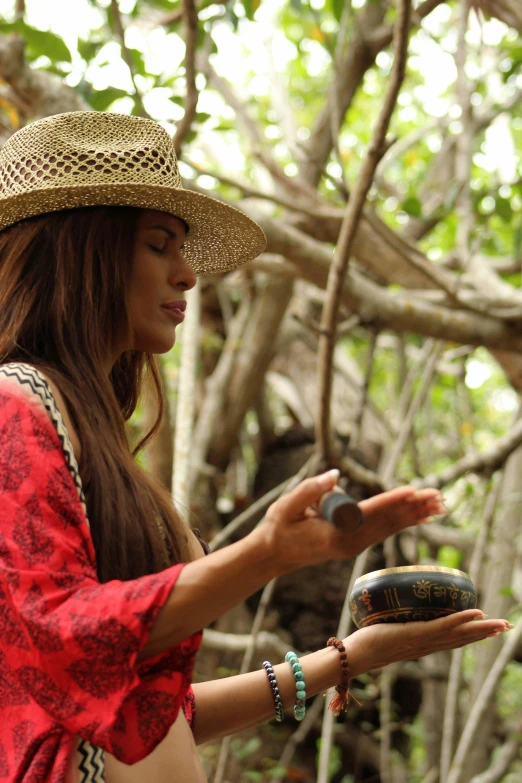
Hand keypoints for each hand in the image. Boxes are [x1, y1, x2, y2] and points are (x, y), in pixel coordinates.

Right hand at [260, 470, 444, 572]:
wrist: (272, 556)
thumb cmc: (277, 528)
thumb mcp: (285, 506)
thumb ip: (310, 490)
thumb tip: (334, 475)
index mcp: (335, 533)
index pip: (370, 513)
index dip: (393, 501)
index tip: (414, 491)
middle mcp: (350, 543)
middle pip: (388, 522)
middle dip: (413, 507)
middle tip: (438, 495)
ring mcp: (354, 547)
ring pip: (390, 529)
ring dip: (414, 516)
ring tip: (438, 505)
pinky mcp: (354, 546)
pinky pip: (384, 532)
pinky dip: (404, 524)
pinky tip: (420, 518)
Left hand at [345, 610, 512, 675]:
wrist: (358, 653)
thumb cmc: (369, 642)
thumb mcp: (390, 631)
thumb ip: (396, 623)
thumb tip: (394, 606)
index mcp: (426, 645)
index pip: (455, 639)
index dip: (474, 634)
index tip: (492, 628)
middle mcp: (430, 646)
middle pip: (464, 639)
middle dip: (486, 633)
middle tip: (508, 626)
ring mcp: (425, 641)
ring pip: (459, 634)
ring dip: (481, 628)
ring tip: (501, 623)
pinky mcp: (417, 634)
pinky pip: (443, 626)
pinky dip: (461, 620)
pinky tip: (476, 614)